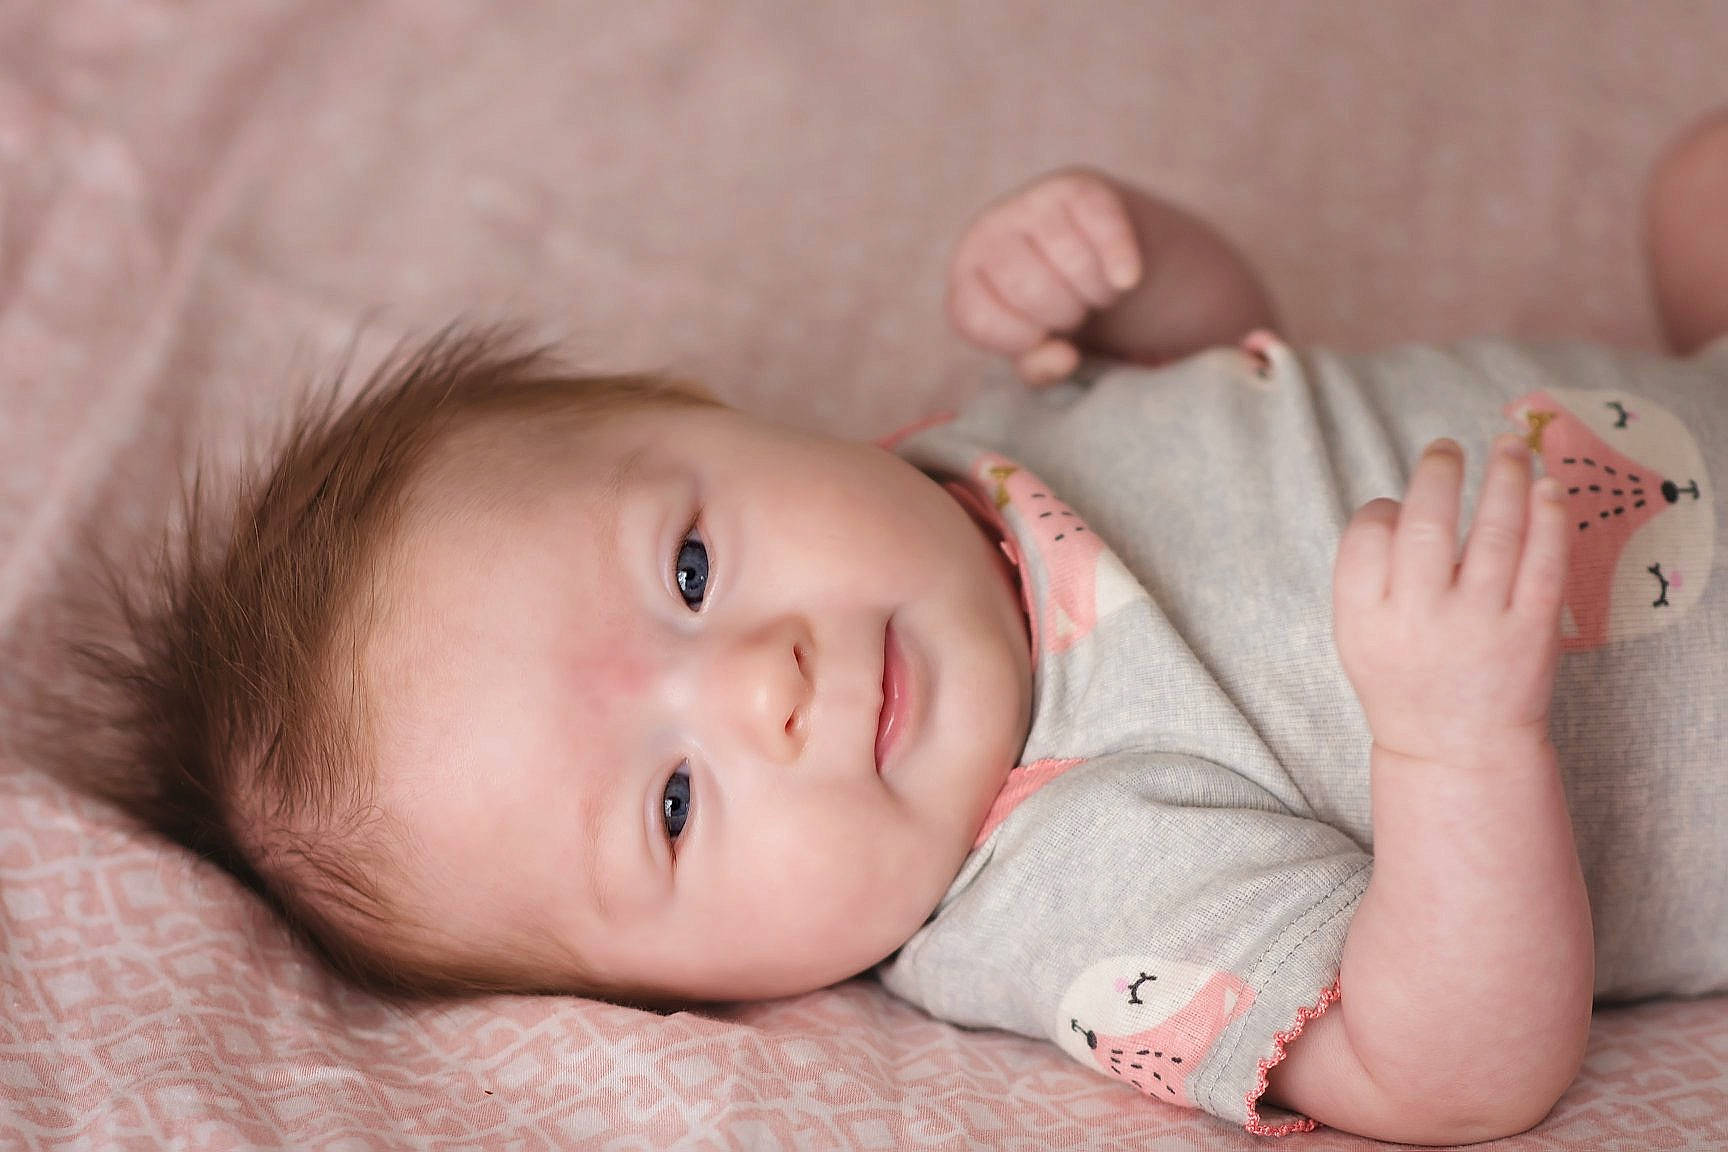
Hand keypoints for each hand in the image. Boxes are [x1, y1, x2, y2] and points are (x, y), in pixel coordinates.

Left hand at [947, 168, 1143, 384]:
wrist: (1091, 252)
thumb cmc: (1051, 308)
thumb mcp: (1037, 344)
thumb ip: (1039, 367)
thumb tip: (1065, 358)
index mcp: (965, 276)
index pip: (977, 319)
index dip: (1019, 340)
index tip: (1042, 337)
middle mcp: (986, 232)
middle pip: (1028, 288)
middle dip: (1063, 313)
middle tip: (1073, 309)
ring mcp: (1029, 203)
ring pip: (1070, 260)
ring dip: (1096, 291)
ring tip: (1093, 289)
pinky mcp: (1076, 186)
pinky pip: (1102, 226)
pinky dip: (1119, 258)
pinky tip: (1127, 279)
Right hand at [1332, 436, 1570, 767]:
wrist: (1456, 750)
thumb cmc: (1404, 680)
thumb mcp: (1357, 636)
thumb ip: (1367, 576)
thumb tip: (1402, 499)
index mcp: (1365, 619)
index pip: (1367, 535)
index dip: (1382, 507)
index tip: (1397, 505)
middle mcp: (1419, 618)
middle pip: (1426, 522)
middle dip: (1439, 472)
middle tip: (1447, 448)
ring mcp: (1479, 624)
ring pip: (1495, 532)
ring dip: (1504, 478)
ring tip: (1509, 447)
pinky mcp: (1531, 632)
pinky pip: (1544, 563)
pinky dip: (1549, 519)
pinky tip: (1548, 488)